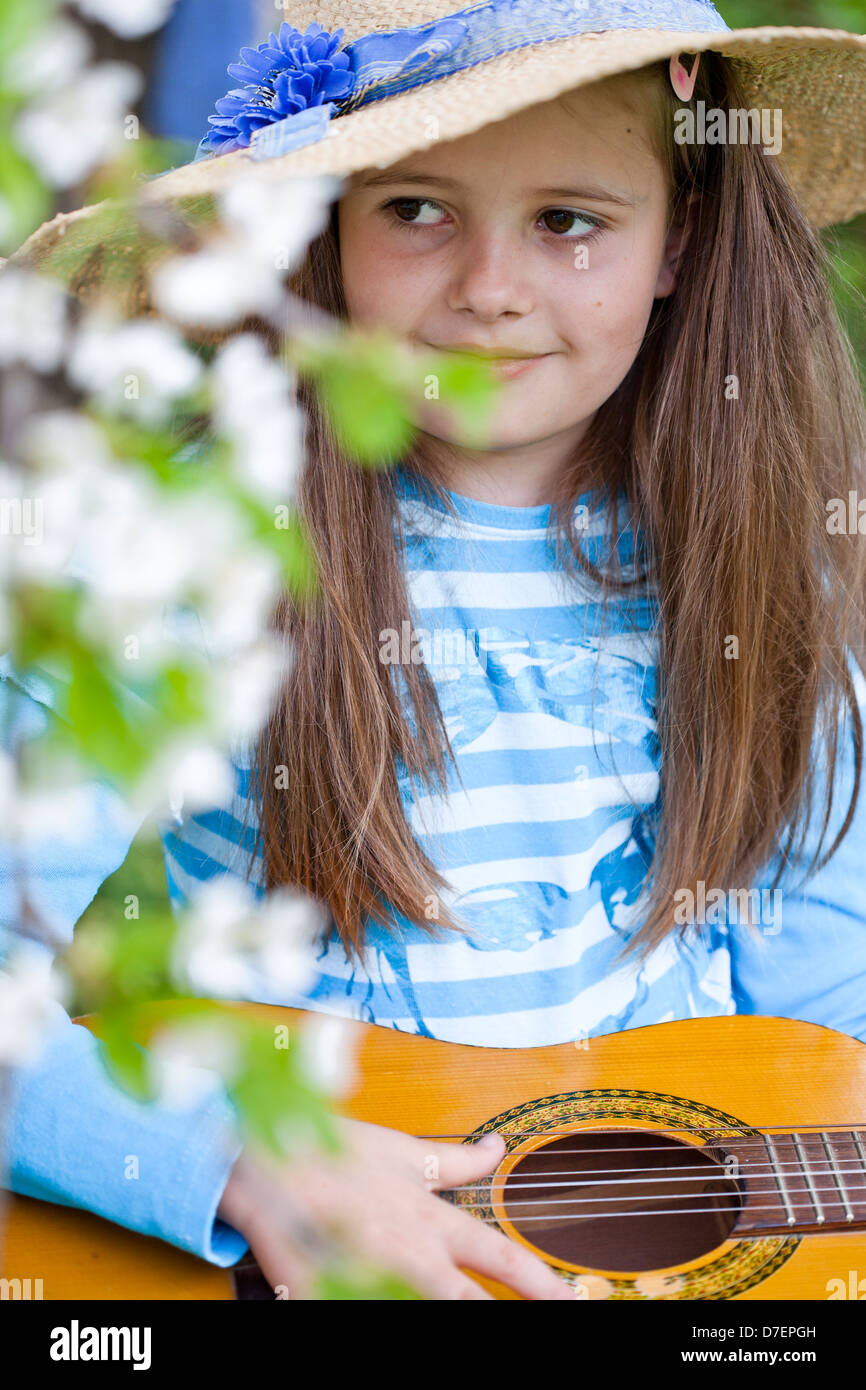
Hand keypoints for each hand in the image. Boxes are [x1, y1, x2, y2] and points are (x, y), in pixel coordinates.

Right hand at [218, 1116, 575, 1300]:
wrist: (264, 1154)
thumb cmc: (333, 1151)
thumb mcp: (402, 1152)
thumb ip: (455, 1160)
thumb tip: (499, 1147)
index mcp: (430, 1219)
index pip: (500, 1255)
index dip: (541, 1282)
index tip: (574, 1299)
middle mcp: (408, 1251)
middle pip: (467, 1302)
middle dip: (501, 1316)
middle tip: (550, 1316)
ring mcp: (368, 1274)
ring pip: (420, 1308)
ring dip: (443, 1310)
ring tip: (468, 1318)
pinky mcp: (323, 1293)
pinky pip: (351, 1305)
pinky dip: (368, 1305)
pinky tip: (372, 1305)